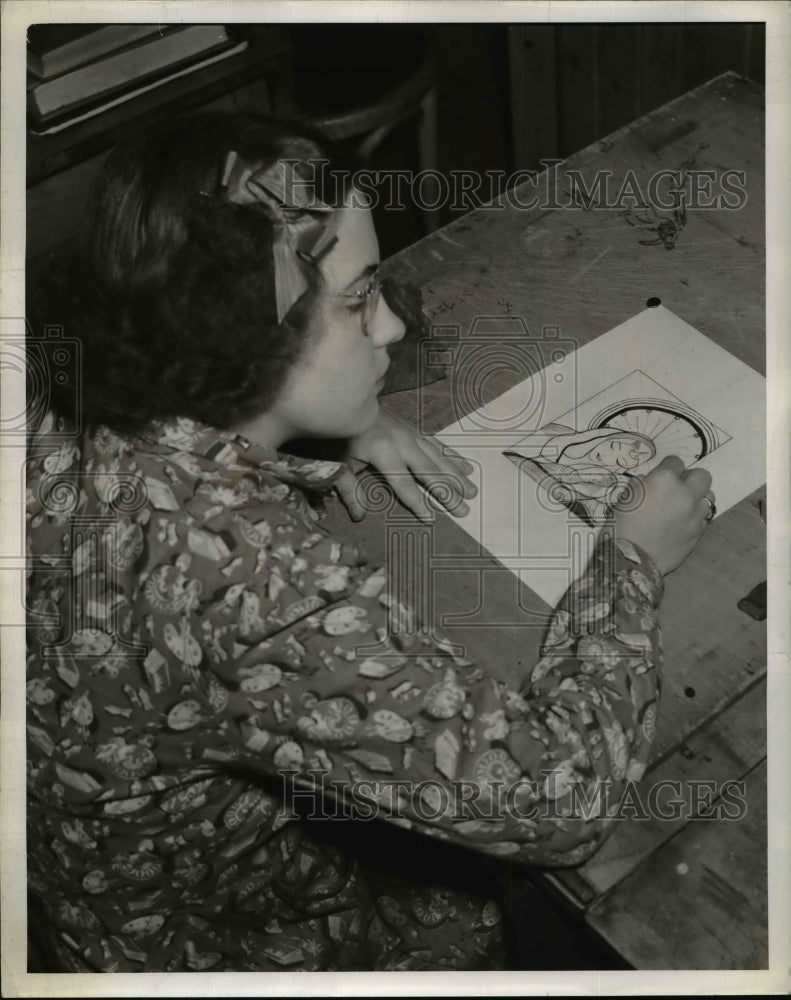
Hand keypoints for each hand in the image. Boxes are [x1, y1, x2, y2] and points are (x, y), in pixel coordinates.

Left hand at [335, 412, 476, 521]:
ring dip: (456, 476)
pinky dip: (453, 457)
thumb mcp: (336, 463)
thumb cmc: (336, 435)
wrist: (342, 399)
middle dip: (448, 492)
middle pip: (429, 471)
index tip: (430, 519)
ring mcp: (410, 433)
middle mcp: (402, 442)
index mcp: (382, 451)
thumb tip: (359, 516)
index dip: (416, 501)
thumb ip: (349, 489)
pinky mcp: (413, 429)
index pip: (403, 483)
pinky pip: (437, 444)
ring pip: (439, 457)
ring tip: (472, 492)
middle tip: (464, 510)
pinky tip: (467, 467)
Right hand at [613, 456, 712, 574]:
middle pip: (702, 475)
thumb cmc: (621, 525)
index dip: (667, 468)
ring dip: (696, 497)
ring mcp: (695, 514)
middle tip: (677, 488)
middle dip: (690, 478)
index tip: (661, 476)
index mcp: (665, 480)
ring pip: (709, 496)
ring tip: (682, 506)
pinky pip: (704, 517)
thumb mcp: (625, 497)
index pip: (675, 461)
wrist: (631, 560)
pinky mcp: (698, 531)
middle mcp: (685, 493)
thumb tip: (650, 481)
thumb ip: (643, 484)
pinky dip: (695, 516)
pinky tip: (681, 523)